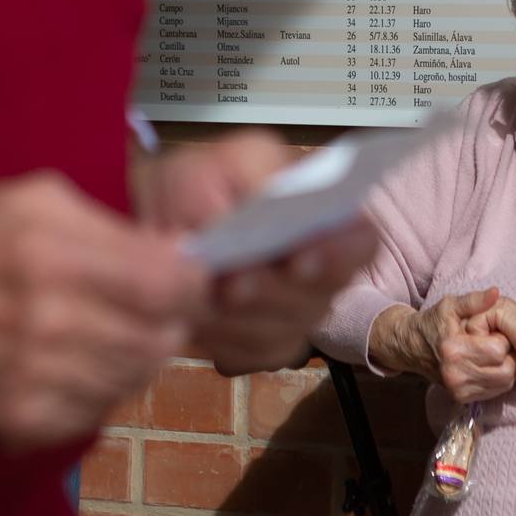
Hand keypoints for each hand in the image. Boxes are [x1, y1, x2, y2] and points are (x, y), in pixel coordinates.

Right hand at [0, 172, 208, 446]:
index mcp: (55, 253)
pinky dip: (102, 384)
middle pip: (163, 337)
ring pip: (137, 377)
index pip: (171, 285)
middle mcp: (50, 321)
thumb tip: (174, 252)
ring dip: (139, 351)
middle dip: (172, 317)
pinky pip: (99, 408)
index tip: (186, 270)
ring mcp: (35, 380)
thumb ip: (109, 225)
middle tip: (153, 301)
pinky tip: (78, 357)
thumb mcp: (33, 198)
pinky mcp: (22, 424)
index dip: (193, 279)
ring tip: (110, 326)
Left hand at [132, 130, 378, 373]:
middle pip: (321, 296)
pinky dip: (222, 338)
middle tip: (231, 283)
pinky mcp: (262, 347)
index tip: (297, 259)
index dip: (338, 255)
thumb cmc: (197, 187)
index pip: (360, 242)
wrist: (154, 229)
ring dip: (240, 316)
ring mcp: (295, 314)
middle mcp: (321, 271)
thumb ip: (253, 169)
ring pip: (285, 331)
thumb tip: (269, 199)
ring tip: (206, 294)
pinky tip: (196, 316)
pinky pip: (252, 355)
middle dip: (272, 291)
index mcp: (324, 217)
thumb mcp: (221, 160)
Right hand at [372, 288, 515, 402]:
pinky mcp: (461, 398)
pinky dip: (497, 379)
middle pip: (505, 370)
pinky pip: (496, 392)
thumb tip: (495, 292)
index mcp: (453, 349)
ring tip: (492, 353)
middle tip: (495, 342)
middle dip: (506, 354)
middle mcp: (455, 374)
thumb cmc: (434, 323)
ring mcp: (458, 389)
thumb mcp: (451, 305)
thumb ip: (475, 300)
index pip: (497, 350)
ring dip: (504, 367)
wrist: (412, 346)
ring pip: (504, 383)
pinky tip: (487, 365)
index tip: (493, 331)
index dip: (501, 338)